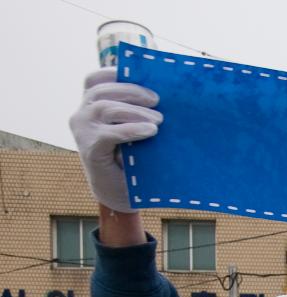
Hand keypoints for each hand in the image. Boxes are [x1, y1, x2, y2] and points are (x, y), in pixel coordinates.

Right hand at [68, 68, 162, 212]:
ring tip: (158, 120)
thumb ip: (139, 110)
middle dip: (131, 91)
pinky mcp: (89, 149)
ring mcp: (82, 131)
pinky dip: (131, 129)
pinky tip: (149, 131)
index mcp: (91, 106)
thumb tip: (163, 93)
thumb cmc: (132, 158)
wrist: (120, 193)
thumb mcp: (135, 128)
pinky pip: (108, 134)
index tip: (138, 73)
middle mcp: (82, 114)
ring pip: (105, 108)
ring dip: (134, 111)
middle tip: (157, 100)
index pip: (94, 80)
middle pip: (102, 91)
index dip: (113, 72)